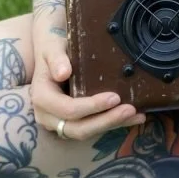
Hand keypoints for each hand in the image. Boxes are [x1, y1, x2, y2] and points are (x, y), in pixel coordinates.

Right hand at [30, 33, 145, 141]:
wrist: (52, 51)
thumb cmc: (53, 46)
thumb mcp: (52, 46)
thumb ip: (56, 58)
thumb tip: (63, 73)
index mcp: (42, 97)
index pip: (67, 109)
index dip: (91, 107)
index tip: (114, 97)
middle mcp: (48, 115)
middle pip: (78, 128)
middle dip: (106, 121)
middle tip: (130, 110)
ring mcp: (60, 121)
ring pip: (87, 131)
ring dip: (113, 125)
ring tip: (137, 114)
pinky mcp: (73, 121)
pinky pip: (93, 127)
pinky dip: (114, 123)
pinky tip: (134, 117)